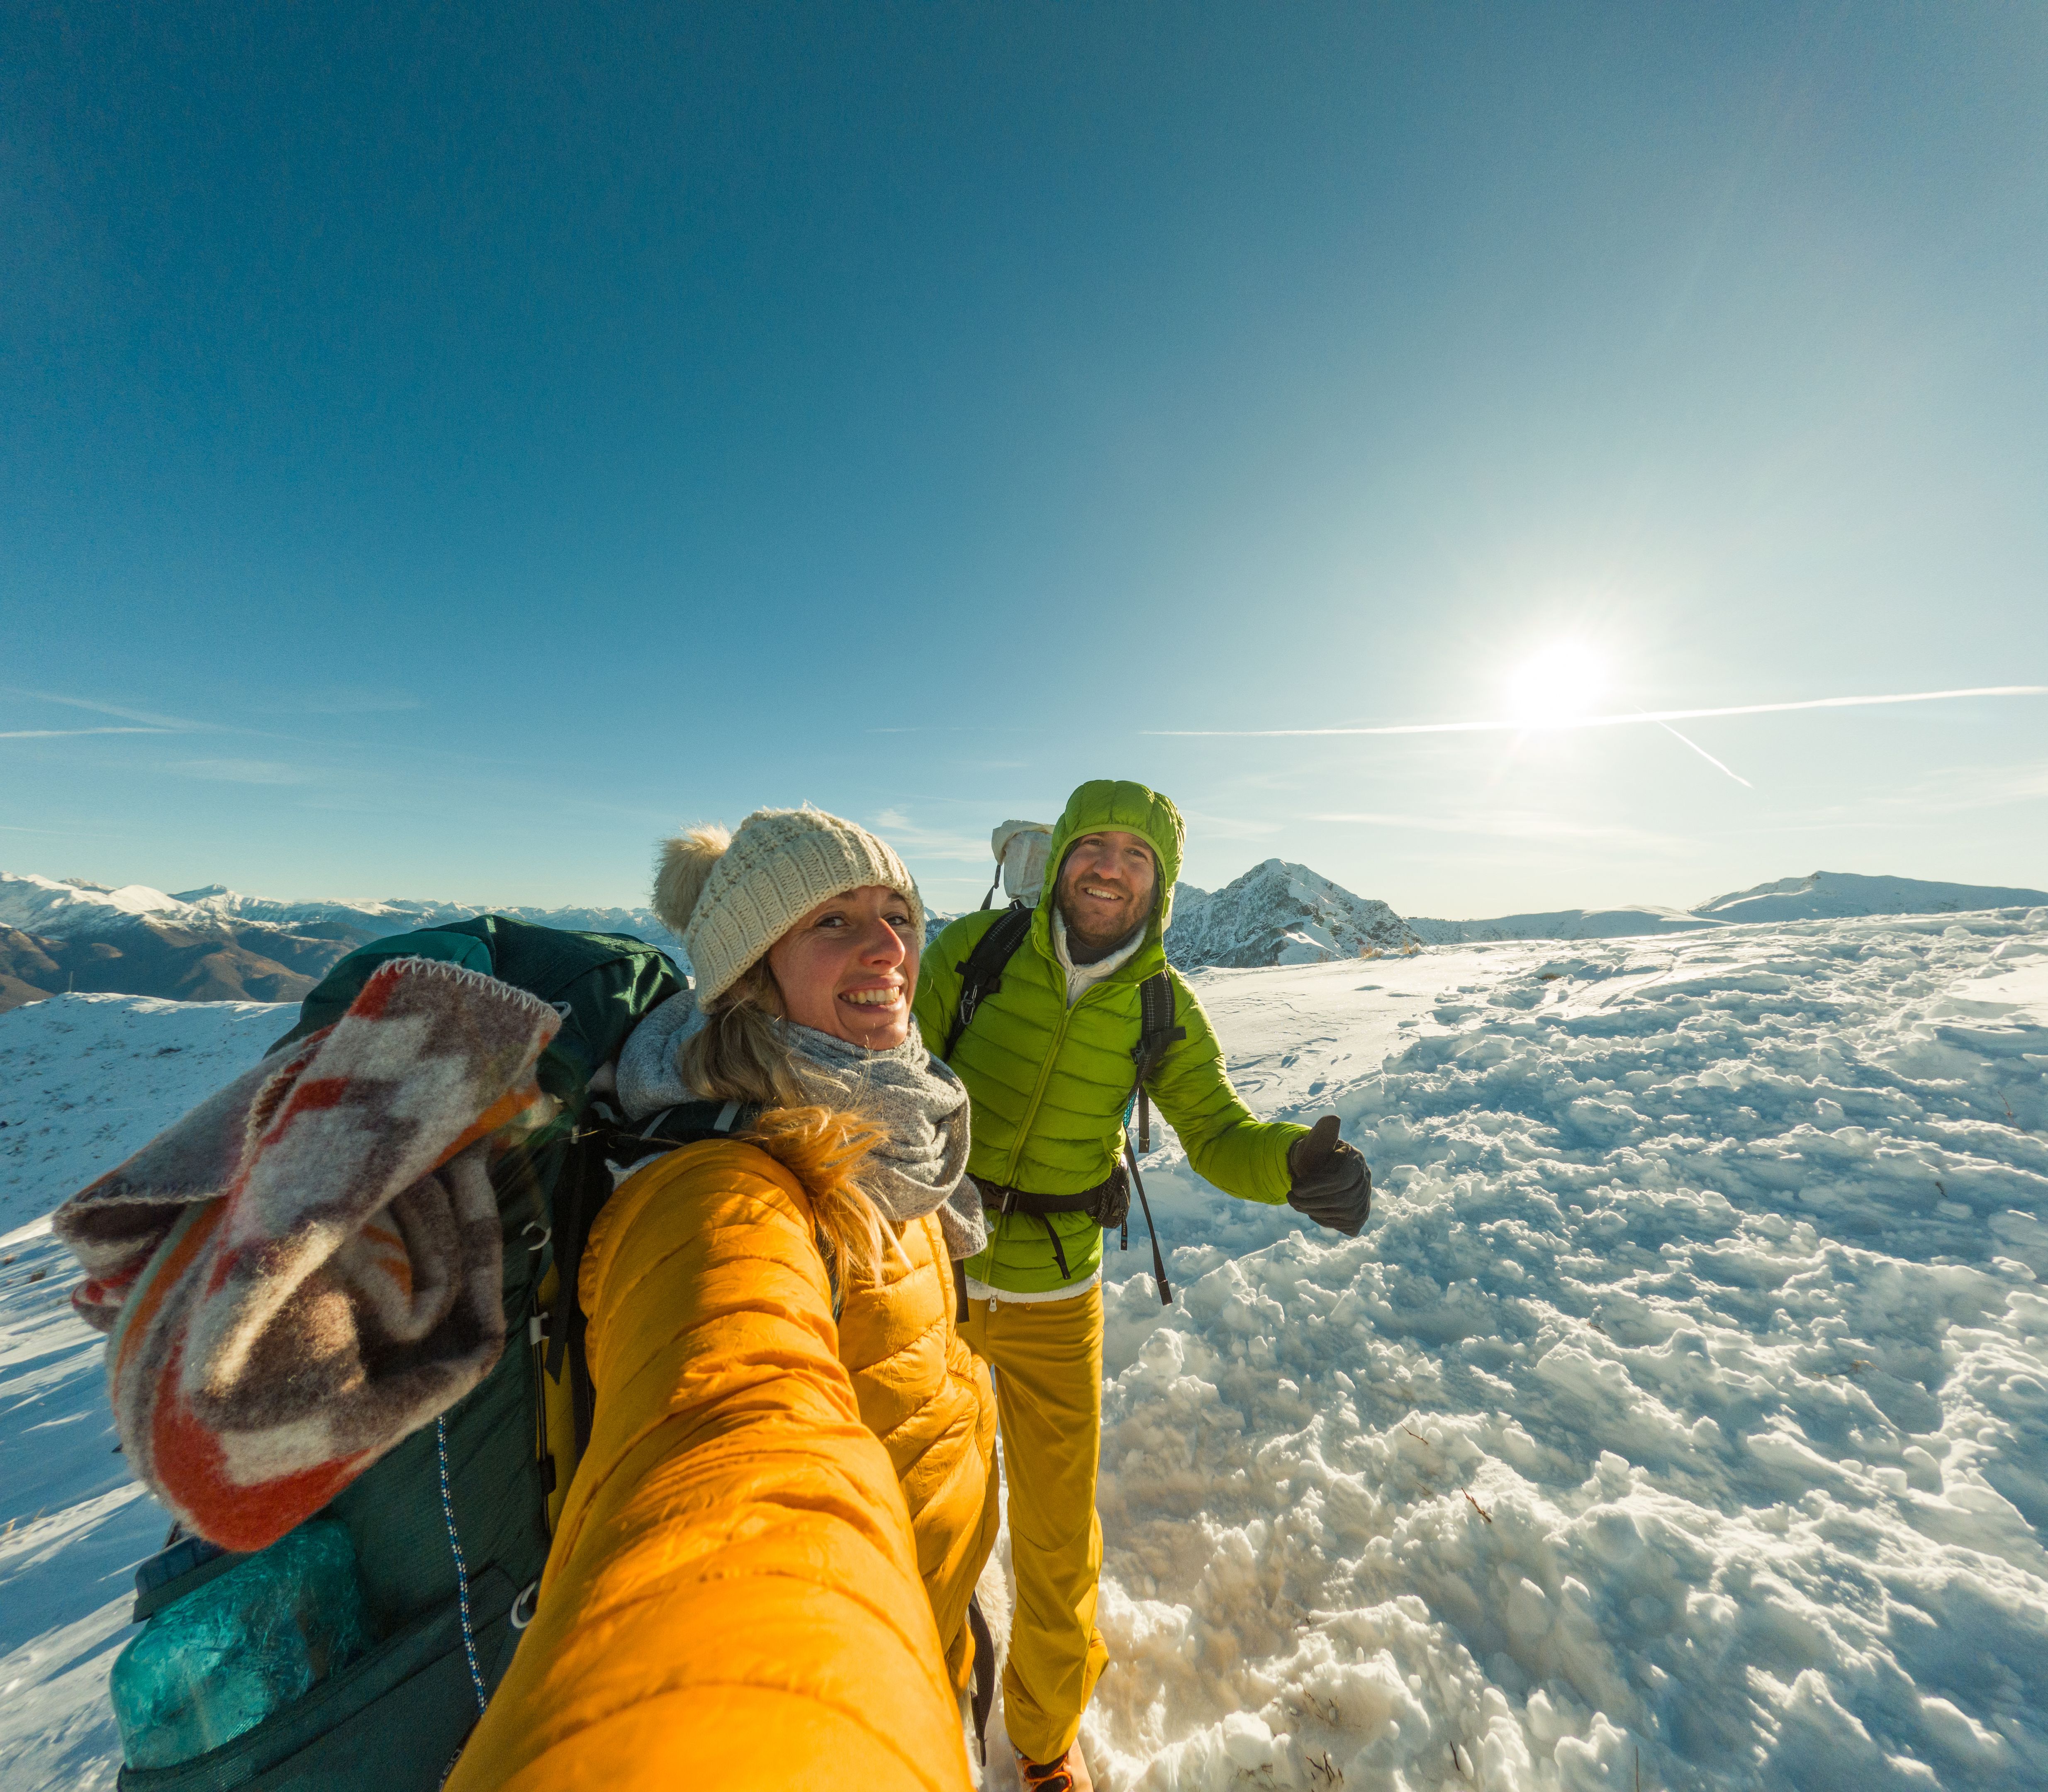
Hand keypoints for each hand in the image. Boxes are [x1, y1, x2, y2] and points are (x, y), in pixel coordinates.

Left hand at [1286, 1115, 1370, 1235]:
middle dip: (1312, 1202)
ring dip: (1315, 1211)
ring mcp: (1365, 1199)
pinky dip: (1325, 1220)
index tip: (1294, 1187)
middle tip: (1290, 1198)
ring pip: (1343, 1215)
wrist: (1315, 1170)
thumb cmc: (1313, 1155)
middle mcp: (1365, 1180)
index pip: (1340, 1179)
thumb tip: (1333, 1119)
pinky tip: (1313, 1210)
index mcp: (1356, 1159)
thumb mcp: (1314, 1142)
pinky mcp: (1360, 1216)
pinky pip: (1345, 1225)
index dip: (1315, 1187)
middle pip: (1343, 1200)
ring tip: (1296, 1203)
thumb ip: (1322, 1133)